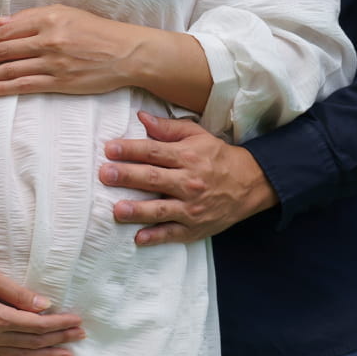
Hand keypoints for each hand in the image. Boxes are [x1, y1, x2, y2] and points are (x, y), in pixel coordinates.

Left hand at [0, 5, 149, 96]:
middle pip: (4, 50)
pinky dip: (4, 88)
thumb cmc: (97, 31)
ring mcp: (54, 62)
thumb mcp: (65, 14)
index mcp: (49, 18)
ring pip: (11, 69)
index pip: (7, 31)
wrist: (127, 52)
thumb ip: (31, 18)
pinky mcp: (61, 82)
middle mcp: (49, 39)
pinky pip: (26, 85)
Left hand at [100, 112, 278, 243]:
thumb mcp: (198, 136)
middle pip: (154, 178)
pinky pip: (173, 233)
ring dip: (138, 210)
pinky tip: (139, 238)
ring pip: (161, 209)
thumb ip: (168, 128)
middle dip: (128, 176)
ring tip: (117, 210)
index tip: (109, 149)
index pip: (154, 152)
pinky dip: (156, 237)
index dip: (131, 150)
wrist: (251, 183)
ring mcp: (192, 207)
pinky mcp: (195, 228)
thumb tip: (142, 117)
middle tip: (106, 174)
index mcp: (188, 157)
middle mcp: (189, 182)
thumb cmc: (217, 157)